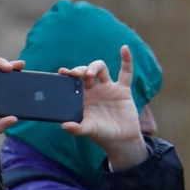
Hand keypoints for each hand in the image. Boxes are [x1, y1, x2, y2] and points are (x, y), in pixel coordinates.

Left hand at [59, 44, 146, 169]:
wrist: (121, 140)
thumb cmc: (102, 135)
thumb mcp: (88, 131)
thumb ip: (77, 128)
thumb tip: (64, 125)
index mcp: (82, 97)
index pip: (73, 82)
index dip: (68, 75)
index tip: (62, 72)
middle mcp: (94, 90)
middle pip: (85, 72)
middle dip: (80, 70)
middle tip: (75, 74)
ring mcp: (108, 88)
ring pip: (101, 69)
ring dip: (95, 67)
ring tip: (91, 74)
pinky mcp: (123, 89)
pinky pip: (126, 72)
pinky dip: (126, 60)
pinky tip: (124, 49)